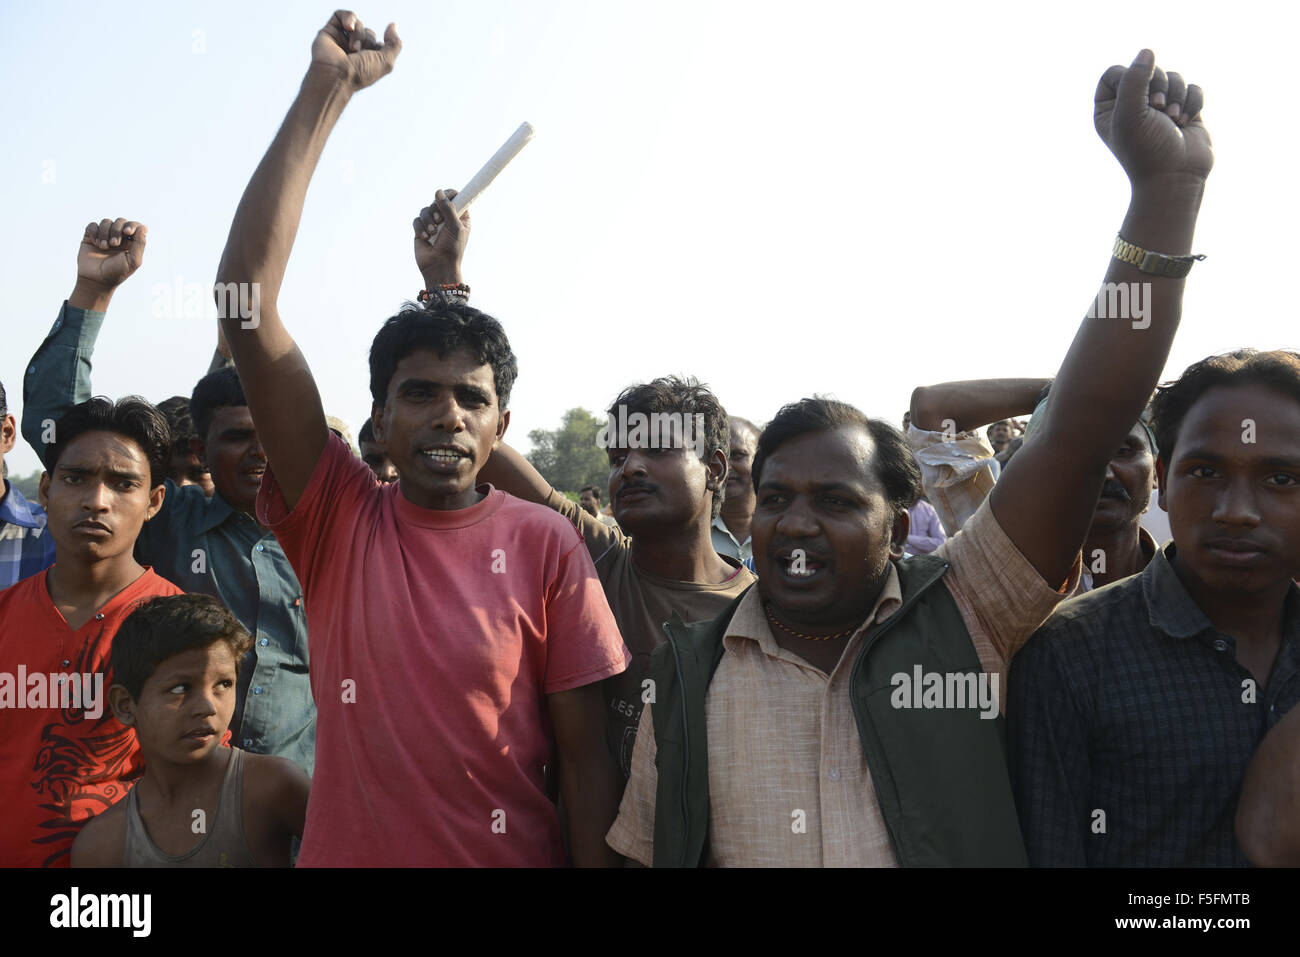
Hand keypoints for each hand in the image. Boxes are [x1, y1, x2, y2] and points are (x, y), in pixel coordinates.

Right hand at [77, 218, 146, 291]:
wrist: (96, 280)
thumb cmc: (117, 273)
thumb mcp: (133, 260)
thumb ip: (140, 244)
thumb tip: (143, 227)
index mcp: (131, 242)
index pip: (134, 226)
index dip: (132, 225)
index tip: (127, 232)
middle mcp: (118, 237)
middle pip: (120, 221)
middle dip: (117, 230)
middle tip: (115, 244)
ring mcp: (104, 236)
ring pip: (106, 222)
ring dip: (105, 233)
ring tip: (104, 247)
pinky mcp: (90, 237)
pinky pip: (93, 225)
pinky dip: (95, 232)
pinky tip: (96, 244)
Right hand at [311, 10, 400, 89]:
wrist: (335, 75)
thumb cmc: (360, 73)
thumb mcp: (386, 61)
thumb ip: (395, 43)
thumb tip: (393, 25)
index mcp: (366, 61)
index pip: (377, 43)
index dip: (378, 47)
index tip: (373, 57)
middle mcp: (353, 51)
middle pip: (369, 33)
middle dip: (368, 40)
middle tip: (358, 54)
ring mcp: (341, 41)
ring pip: (357, 24)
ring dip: (359, 34)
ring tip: (352, 49)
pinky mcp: (329, 31)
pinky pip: (341, 14)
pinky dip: (348, 18)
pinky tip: (348, 27)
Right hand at [413, 188, 469, 285]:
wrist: (439, 267)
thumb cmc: (452, 249)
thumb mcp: (455, 227)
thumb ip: (448, 208)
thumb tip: (439, 192)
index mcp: (460, 217)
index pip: (455, 197)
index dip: (450, 194)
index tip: (447, 196)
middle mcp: (446, 218)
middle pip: (437, 201)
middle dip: (435, 210)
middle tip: (438, 220)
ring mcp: (433, 224)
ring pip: (425, 210)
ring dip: (427, 221)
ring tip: (432, 233)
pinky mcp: (421, 230)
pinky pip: (417, 220)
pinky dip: (420, 228)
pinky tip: (425, 238)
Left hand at [1094, 50, 1212, 189]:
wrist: (1175, 178)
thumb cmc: (1146, 150)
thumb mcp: (1130, 114)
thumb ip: (1133, 79)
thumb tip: (1147, 51)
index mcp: (1108, 109)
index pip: (1113, 73)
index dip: (1127, 77)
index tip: (1135, 98)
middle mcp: (1132, 106)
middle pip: (1147, 69)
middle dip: (1157, 85)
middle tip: (1157, 109)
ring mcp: (1160, 107)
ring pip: (1173, 76)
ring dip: (1176, 95)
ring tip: (1172, 119)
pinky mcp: (1184, 109)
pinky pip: (1192, 87)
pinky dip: (1192, 101)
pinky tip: (1186, 121)